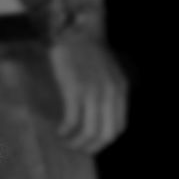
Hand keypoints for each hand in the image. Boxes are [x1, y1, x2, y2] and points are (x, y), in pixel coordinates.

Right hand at [48, 32, 128, 153]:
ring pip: (88, 133)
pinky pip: (72, 122)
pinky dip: (65, 131)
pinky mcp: (75, 90)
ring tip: (64, 140)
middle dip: (89, 148)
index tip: (88, 143)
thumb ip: (108, 92)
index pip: (117, 129)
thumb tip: (98, 116)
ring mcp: (93, 92)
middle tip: (75, 147)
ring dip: (75, 143)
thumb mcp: (106, 72)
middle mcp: (110, 94)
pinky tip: (58, 130)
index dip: (102, 142)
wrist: (74, 31)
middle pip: (105, 136)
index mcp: (120, 90)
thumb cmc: (86, 51)